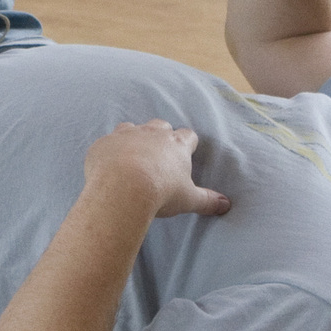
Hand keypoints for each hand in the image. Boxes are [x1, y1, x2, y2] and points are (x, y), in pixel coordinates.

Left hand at [84, 120, 231, 218]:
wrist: (122, 188)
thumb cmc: (160, 192)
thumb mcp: (188, 199)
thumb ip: (208, 200)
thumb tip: (226, 205)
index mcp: (176, 144)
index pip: (188, 136)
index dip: (188, 144)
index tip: (187, 152)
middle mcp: (152, 133)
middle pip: (161, 126)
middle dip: (161, 136)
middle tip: (159, 155)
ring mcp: (126, 134)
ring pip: (132, 127)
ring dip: (133, 138)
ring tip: (131, 156)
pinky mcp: (104, 143)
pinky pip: (107, 142)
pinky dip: (109, 150)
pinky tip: (108, 164)